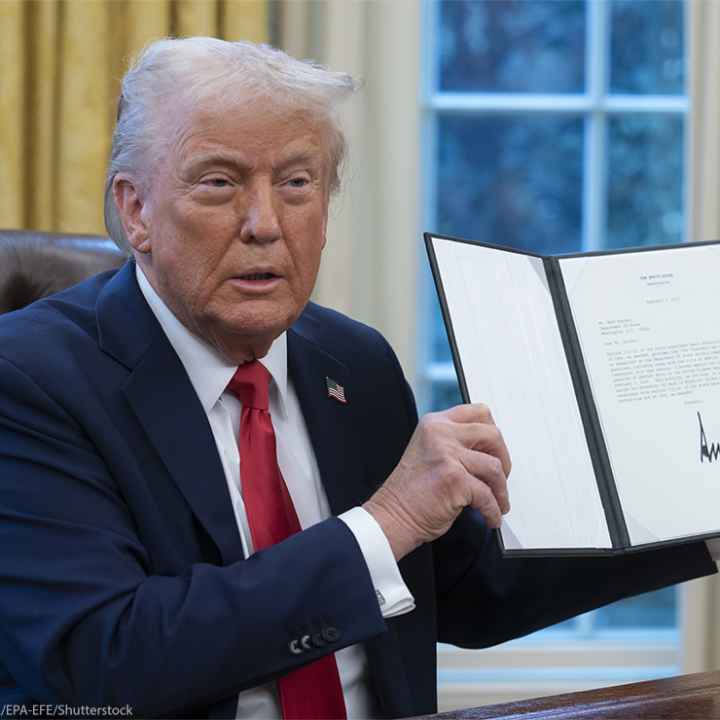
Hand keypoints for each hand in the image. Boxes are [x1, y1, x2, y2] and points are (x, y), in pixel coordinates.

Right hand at [363, 403, 510, 559]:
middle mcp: (440, 433)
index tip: (495, 451)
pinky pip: (488, 495)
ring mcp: (447, 454)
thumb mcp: (429, 451)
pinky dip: (493, 510)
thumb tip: (490, 451)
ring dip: (501, 490)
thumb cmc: (410, 490)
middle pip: (492, 434)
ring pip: (495, 467)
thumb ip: (455, 442)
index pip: (479, 412)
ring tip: (497, 502)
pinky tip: (489, 516)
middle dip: (503, 458)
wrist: (393, 515)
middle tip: (500, 477)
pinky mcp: (454, 479)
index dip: (493, 432)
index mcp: (434, 423)